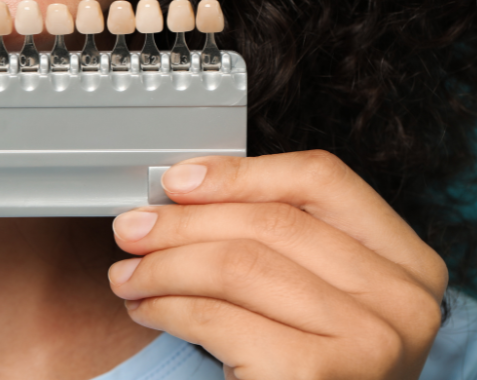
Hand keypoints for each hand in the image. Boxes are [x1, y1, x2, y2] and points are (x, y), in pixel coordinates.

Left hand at [108, 151, 447, 379]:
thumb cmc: (314, 370)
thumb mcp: (319, 296)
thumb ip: (278, 241)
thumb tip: (187, 194)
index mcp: (405, 262)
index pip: (321, 180)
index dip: (240, 173)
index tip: (178, 181)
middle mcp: (401, 300)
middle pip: (269, 222)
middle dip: (182, 222)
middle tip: (131, 229)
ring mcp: (365, 342)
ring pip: (236, 264)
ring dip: (163, 266)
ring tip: (127, 274)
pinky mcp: (310, 376)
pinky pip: (214, 317)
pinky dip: (166, 306)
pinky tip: (146, 308)